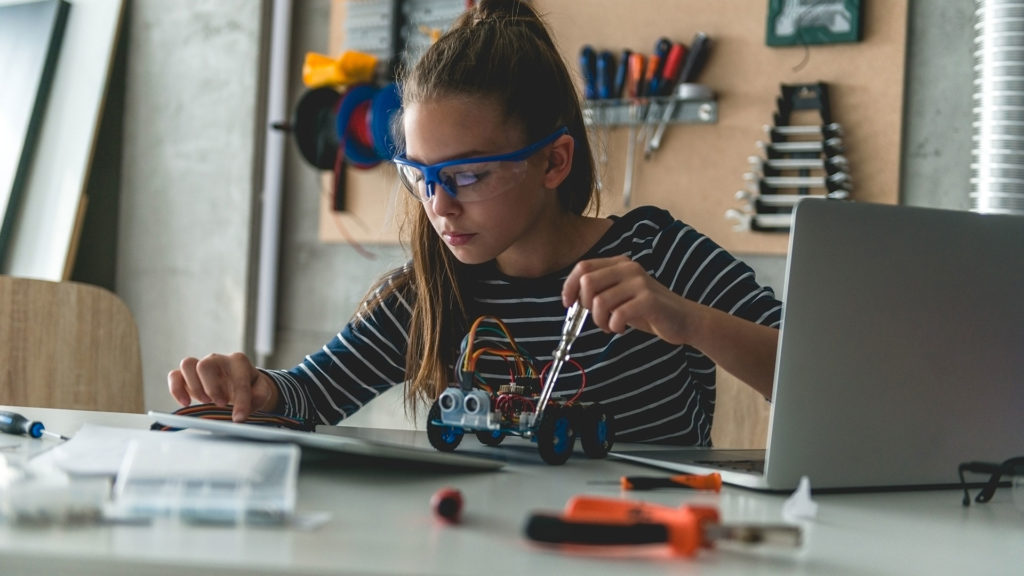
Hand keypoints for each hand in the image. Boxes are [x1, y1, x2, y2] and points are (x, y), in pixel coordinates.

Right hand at [167, 352, 278, 421]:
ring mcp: (201, 366)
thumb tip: (249, 403)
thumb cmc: (250, 386)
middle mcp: (218, 360)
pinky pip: (174, 375)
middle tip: (221, 404)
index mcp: (238, 361)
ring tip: (206, 401)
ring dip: (194, 386)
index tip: (239, 417)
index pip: (238, 378)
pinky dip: (176, 389)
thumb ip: (260, 395)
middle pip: (205, 365)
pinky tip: (186, 403)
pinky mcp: (188, 376)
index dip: (241, 400)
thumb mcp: (261, 391)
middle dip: (211, 388)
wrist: (240, 384)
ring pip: (187, 364)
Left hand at [562, 255, 695, 343]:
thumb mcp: (620, 295)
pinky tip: (621, 328)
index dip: (569, 286)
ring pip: (599, 301)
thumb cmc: (647, 310)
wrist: (684, 320)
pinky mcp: (648, 300)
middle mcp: (629, 268)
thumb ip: (599, 292)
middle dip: (585, 305)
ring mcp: (639, 282)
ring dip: (599, 320)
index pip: (583, 267)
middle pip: (587, 281)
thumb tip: (571, 298)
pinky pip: (617, 314)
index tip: (568, 304)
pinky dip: (614, 326)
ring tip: (610, 326)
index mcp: (619, 263)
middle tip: (596, 317)